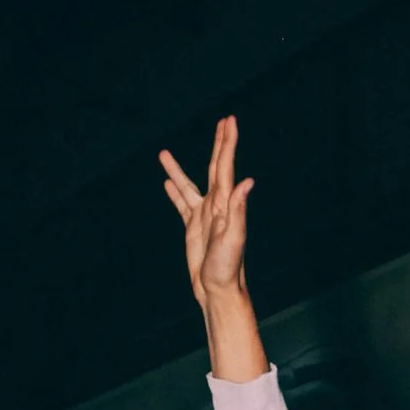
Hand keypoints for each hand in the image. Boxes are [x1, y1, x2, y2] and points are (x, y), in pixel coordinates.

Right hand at [159, 114, 254, 309]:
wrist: (217, 288)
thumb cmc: (228, 266)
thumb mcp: (233, 238)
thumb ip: (238, 209)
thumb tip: (247, 182)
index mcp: (225, 204)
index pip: (226, 166)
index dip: (227, 143)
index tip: (229, 122)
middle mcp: (216, 205)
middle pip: (215, 167)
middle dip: (218, 144)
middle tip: (222, 121)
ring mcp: (203, 215)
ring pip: (188, 184)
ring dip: (177, 169)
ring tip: (163, 153)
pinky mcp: (192, 227)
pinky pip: (181, 204)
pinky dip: (174, 192)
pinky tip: (167, 182)